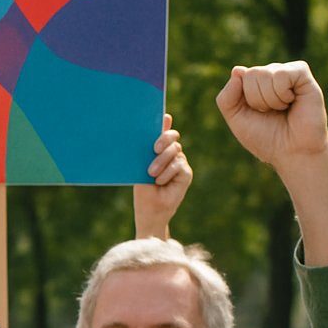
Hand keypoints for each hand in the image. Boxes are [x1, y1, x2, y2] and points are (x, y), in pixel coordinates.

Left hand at [133, 114, 190, 238]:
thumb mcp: (141, 167)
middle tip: (154, 148)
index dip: (164, 124)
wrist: (149, 210)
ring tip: (151, 173)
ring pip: (174, 151)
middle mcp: (170, 154)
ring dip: (161, 161)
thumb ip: (147, 150)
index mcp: (158, 150)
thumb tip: (152, 133)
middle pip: (172, 138)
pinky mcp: (186, 172)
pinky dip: (167, 173)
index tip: (164, 117)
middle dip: (164, 139)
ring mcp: (179, 162)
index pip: (163, 132)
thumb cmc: (142, 188)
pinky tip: (159, 181)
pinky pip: (178, 165)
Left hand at [215, 62, 327, 172]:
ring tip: (283, 109)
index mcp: (255, 82)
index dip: (244, 98)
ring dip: (270, 99)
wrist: (292, 152)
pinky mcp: (303, 75)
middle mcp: (271, 74)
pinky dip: (282, 93)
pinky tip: (292, 102)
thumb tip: (238, 70)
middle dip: (257, 99)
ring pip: (266, 73)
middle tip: (271, 112)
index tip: (256, 113)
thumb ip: (227, 97)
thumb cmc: (265, 137)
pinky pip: (282, 74)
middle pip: (252, 73)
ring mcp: (288, 73)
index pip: (239, 75)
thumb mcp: (236, 118)